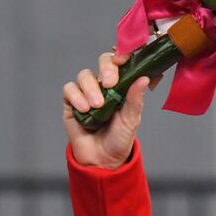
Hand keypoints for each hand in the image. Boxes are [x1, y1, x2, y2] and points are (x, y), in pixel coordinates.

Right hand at [62, 50, 162, 168]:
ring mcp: (87, 92)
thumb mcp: (131, 120)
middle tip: (111, 83)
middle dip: (107, 69)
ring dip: (91, 89)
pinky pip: (70, 89)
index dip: (122, 55)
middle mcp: (104, 85)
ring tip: (97, 107)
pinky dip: (77, 97)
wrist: (102, 160)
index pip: (121, 62)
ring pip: (85, 75)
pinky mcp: (71, 101)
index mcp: (122, 85)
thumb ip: (135, 99)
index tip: (124, 60)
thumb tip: (145, 78)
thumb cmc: (119, 139)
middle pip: (103, 61)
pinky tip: (84, 110)